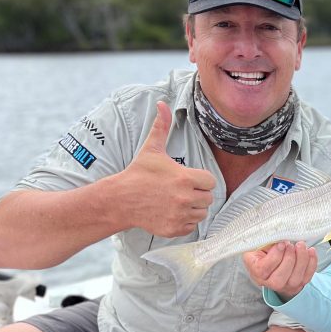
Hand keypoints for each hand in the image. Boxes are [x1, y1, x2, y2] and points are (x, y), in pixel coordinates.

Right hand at [112, 101, 215, 236]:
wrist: (120, 200)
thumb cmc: (138, 173)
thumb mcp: (152, 148)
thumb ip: (162, 126)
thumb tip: (162, 103)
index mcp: (185, 178)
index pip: (210, 181)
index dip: (201, 179)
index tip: (188, 177)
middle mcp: (185, 198)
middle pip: (208, 198)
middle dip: (198, 193)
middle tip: (181, 189)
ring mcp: (179, 215)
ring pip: (201, 213)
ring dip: (194, 208)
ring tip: (177, 200)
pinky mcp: (173, 228)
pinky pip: (191, 226)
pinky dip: (185, 221)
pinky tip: (172, 211)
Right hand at [243, 241, 317, 300]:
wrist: (273, 259)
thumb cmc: (264, 249)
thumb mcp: (259, 243)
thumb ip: (265, 241)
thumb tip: (279, 236)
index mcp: (256, 271)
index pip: (262, 270)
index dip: (274, 256)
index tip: (281, 243)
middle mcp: (269, 283)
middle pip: (279, 279)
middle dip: (288, 259)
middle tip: (291, 245)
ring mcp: (285, 286)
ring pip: (295, 279)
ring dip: (301, 260)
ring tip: (301, 245)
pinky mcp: (299, 284)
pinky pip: (307, 277)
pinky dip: (311, 263)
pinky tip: (310, 250)